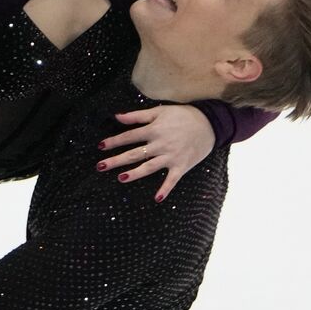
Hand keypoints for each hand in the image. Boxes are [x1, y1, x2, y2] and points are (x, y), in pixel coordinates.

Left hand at [96, 105, 215, 201]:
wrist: (210, 123)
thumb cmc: (183, 115)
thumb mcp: (159, 111)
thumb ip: (137, 116)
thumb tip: (117, 116)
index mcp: (154, 130)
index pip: (129, 137)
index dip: (114, 141)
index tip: (100, 146)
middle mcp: (160, 144)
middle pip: (134, 154)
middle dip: (116, 160)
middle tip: (100, 166)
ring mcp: (171, 156)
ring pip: (149, 167)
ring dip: (135, 173)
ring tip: (121, 178)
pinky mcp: (182, 166)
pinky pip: (172, 179)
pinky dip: (165, 188)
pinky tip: (157, 198)